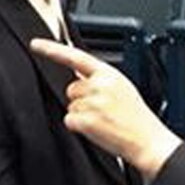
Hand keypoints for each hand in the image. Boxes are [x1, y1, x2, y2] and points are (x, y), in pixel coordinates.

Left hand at [30, 39, 181, 178]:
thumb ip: (100, 80)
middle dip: (81, 99)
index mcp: (109, 74)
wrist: (148, 140)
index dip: (52, 50)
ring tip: (103, 120)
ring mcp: (92, 103)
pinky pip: (69, 121)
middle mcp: (99, 85)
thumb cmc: (137, 117)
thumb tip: (79, 78)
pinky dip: (79, 127)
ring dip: (81, 115)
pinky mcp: (86, 120)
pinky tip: (98, 129)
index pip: (75, 57)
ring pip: (70, 106)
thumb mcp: (123, 88)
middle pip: (71, 89)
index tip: (36, 45)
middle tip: (102, 110)